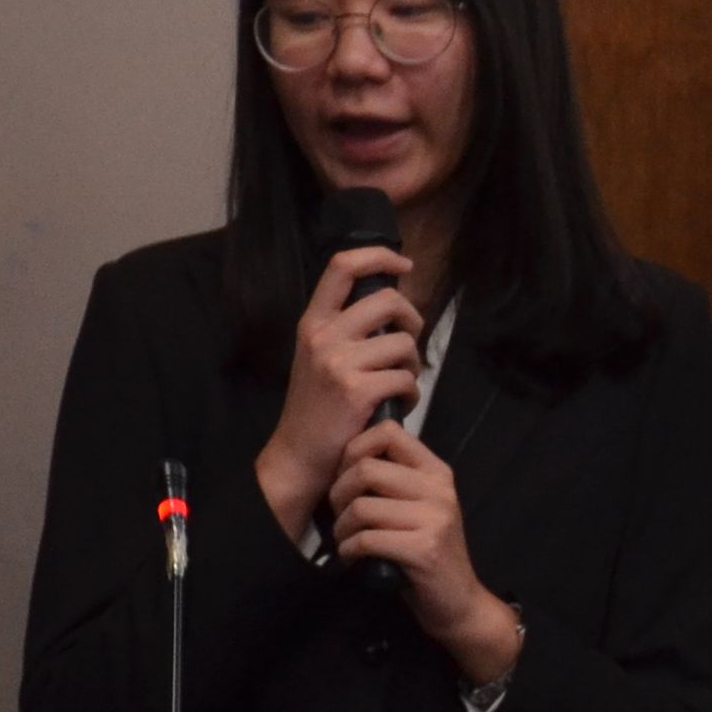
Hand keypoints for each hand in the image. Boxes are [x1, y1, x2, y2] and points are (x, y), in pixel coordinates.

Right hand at [253, 245, 422, 534]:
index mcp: (313, 322)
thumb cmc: (316, 407)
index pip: (343, 265)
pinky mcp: (357, 390)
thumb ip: (346, 328)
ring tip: (401, 383)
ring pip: (404, 343)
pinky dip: (412, 394)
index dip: (379, 255)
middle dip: (412, 319)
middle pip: (388, 300)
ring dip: (413, 366)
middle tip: (409, 342)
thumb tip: (392, 304)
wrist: (298, 455)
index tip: (404, 264)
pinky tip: (400, 405)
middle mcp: (323, 335)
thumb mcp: (318, 356)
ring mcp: (339, 362)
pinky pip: (406, 378)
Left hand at [330, 424, 521, 681]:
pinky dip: (348, 550)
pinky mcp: (424, 550)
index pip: (388, 432)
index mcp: (436, 472)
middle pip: (366, 469)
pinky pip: (366, 539)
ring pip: (361, 507)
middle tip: (338, 514)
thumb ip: (395, 481)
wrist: (459, 603)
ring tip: (344, 540)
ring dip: (341, 528)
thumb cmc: (429, 555)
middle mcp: (439, 489)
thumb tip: (346, 459)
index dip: (354, 449)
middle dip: (338, 493)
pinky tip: (351, 557)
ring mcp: (434, 519)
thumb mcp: (419, 508)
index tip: (346, 476)